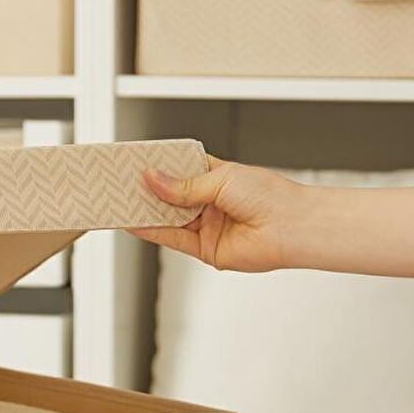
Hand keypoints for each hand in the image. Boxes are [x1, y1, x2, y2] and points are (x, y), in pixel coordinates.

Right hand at [132, 159, 306, 272]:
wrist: (292, 228)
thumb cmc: (269, 196)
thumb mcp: (220, 179)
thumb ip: (183, 185)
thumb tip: (152, 178)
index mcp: (216, 178)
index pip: (181, 171)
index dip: (160, 168)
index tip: (137, 163)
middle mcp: (210, 203)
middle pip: (170, 197)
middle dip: (148, 191)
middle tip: (122, 184)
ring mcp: (207, 226)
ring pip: (168, 219)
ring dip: (146, 212)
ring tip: (121, 203)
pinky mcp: (205, 249)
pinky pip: (173, 239)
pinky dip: (152, 232)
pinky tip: (135, 223)